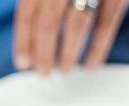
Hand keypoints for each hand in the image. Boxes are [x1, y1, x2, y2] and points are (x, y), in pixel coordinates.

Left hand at [14, 0, 128, 73]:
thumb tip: (32, 50)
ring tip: (64, 70)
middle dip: (43, 52)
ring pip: (75, 24)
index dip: (23, 40)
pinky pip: (106, 23)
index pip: (27, 11)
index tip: (23, 64)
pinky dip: (97, 48)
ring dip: (68, 53)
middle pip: (48, 21)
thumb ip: (43, 9)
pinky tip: (91, 65)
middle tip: (43, 73)